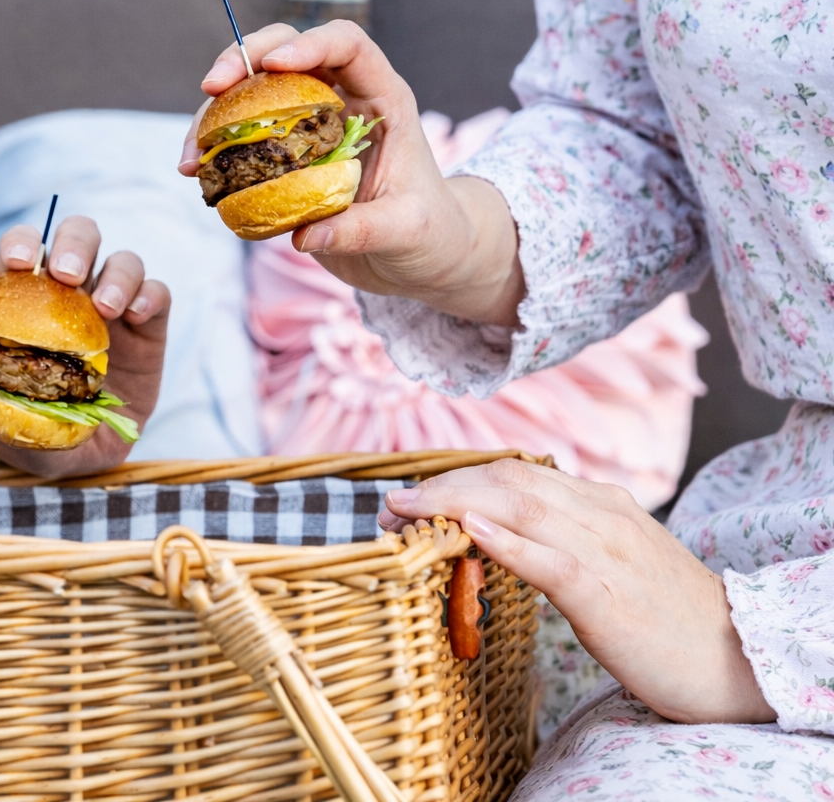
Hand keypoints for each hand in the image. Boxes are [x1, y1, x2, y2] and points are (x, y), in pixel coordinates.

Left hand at [0, 216, 169, 478]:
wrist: (83, 454)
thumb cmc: (37, 427)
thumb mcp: (9, 427)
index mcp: (30, 299)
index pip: (23, 251)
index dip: (20, 244)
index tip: (17, 262)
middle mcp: (75, 292)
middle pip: (79, 237)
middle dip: (73, 245)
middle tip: (67, 275)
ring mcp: (114, 306)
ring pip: (123, 260)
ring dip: (115, 275)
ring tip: (105, 308)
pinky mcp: (149, 325)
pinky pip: (157, 293)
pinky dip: (148, 296)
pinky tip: (136, 317)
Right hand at [181, 21, 524, 326]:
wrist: (417, 259)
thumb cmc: (428, 234)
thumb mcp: (407, 231)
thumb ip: (362, 229)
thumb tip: (305, 236)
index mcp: (381, 99)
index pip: (348, 45)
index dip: (310, 43)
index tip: (274, 64)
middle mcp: (340, 100)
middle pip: (286, 51)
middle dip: (244, 59)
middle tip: (210, 86)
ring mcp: (307, 126)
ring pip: (252, 93)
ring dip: (214, 114)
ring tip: (191, 156)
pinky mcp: (283, 156)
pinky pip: (240, 138)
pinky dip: (213, 150)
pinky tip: (195, 173)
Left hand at [381, 460, 775, 723]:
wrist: (735, 657)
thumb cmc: (663, 615)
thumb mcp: (607, 561)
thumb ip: (558, 538)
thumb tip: (489, 531)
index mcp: (600, 503)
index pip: (515, 472)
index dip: (455, 478)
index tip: (409, 496)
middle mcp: (602, 515)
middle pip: (510, 480)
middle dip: (443, 486)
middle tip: (393, 505)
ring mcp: (608, 552)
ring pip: (524, 508)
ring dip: (456, 505)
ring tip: (410, 513)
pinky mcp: (610, 596)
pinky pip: (554, 561)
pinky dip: (510, 543)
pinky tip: (472, 533)